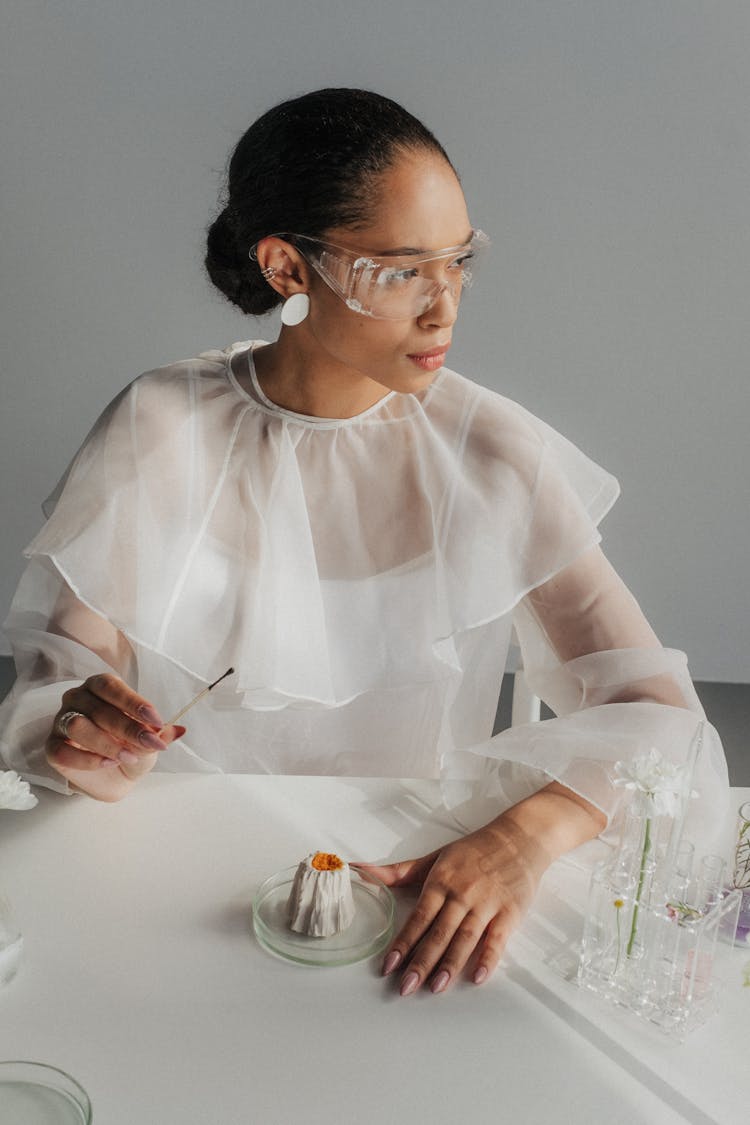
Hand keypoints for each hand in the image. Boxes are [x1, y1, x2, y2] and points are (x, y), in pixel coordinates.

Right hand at [46, 673, 184, 800]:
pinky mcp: (52, 746)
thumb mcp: (149, 740)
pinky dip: (88, 759)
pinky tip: (108, 763)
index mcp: (100, 687)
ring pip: (78, 726)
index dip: (134, 703)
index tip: (156, 721)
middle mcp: (77, 698)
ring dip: (107, 743)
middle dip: (129, 728)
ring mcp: (61, 722)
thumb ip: (160, 734)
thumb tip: (179, 730)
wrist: (114, 777)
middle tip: (150, 744)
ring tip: (129, 756)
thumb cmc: (130, 747)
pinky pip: (63, 751)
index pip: (112, 687)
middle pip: (99, 708)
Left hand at [360, 813, 551, 995]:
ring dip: (450, 964)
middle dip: (421, 961)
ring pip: (465, 938)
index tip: (388, 966)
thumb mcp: (434, 858)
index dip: (403, 942)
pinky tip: (477, 977)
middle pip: (439, 932)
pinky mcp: (510, 912)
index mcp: (441, 880)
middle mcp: (462, 893)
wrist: (518, 838)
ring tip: (435, 988)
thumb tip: (359, 870)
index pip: (418, 917)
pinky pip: (497, 939)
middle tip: (405, 987)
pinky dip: (488, 959)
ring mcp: (487, 903)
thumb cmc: (472, 851)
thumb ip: (398, 872)